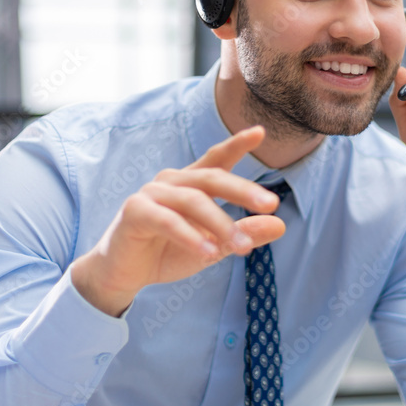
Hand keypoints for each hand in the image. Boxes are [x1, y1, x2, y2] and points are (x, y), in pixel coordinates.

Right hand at [71, 126, 285, 316]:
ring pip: (193, 201)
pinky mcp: (135, 211)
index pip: (217, 160)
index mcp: (191, 183)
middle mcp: (172, 181)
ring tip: (242, 247)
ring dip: (220, 224)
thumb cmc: (168, 252)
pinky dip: (190, 237)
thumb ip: (243, 234)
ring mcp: (151, 193)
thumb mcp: (214, 247)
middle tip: (271, 204)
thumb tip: (280, 226)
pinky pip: (167, 221)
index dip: (237, 144)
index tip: (260, 132)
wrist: (124, 274)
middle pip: (212, 178)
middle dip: (242, 190)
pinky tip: (208, 254)